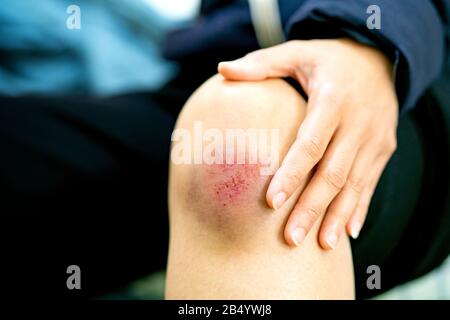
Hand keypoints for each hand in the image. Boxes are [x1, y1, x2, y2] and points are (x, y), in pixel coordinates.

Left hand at [218, 39, 397, 248]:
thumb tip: (222, 69)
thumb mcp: (297, 52)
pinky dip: (359, 209)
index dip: (292, 174)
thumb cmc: (328, 60)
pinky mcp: (384, 150)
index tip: (272, 202)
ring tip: (319, 246)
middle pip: (333, 173)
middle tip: (290, 238)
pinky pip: (371, 184)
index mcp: (334, 99)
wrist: (380, 59)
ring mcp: (376, 139)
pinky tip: (347, 234)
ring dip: (336, 217)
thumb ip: (262, 64)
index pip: (311, 143)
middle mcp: (359, 122)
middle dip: (312, 208)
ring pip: (355, 185)